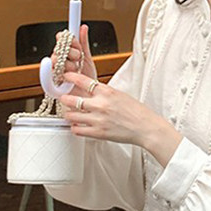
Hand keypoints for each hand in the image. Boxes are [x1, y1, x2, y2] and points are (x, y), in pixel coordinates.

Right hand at [51, 25, 96, 92]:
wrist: (88, 96)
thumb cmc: (87, 79)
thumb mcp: (87, 59)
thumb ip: (83, 43)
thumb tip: (83, 27)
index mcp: (66, 52)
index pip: (62, 38)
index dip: (69, 39)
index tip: (76, 43)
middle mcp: (59, 60)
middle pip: (58, 48)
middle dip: (71, 52)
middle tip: (79, 58)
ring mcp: (54, 70)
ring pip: (54, 59)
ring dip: (67, 63)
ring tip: (76, 69)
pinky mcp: (51, 81)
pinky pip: (47, 73)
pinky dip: (52, 71)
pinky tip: (63, 74)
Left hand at [59, 71, 182, 166]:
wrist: (145, 127)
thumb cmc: (136, 112)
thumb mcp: (120, 95)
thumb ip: (104, 93)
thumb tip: (90, 90)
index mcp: (107, 92)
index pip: (82, 81)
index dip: (70, 78)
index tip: (66, 77)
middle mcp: (100, 105)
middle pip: (72, 100)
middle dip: (65, 99)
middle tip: (64, 98)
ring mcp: (98, 120)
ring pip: (71, 116)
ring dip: (68, 114)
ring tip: (70, 114)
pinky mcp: (98, 133)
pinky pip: (77, 130)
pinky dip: (75, 128)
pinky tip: (77, 125)